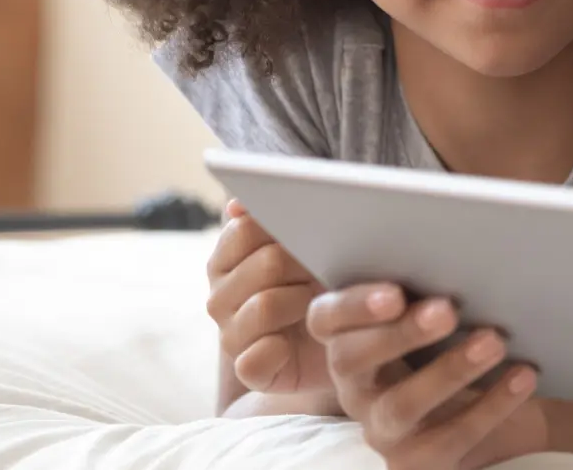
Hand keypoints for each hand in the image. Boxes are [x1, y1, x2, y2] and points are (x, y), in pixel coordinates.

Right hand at [207, 199, 330, 394]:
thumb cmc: (329, 284)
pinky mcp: (250, 370)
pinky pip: (255, 359)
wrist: (351, 342)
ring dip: (305, 302)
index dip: (288, 228)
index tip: (320, 231)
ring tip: (327, 302)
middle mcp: (221, 296)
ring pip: (265, 306)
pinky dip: (285, 350)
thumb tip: (239, 202)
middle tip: (336, 269)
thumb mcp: (316, 246)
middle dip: (310, 264)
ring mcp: (231, 334)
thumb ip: (285, 219)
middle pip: (266, 264)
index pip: (244, 229)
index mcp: (229, 258)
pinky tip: (307, 341)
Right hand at [306, 285, 543, 469]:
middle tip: (447, 310)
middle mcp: (355, 386)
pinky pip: (449, 439)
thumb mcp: (439, 316)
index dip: (354, 306)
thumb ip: (433, 289)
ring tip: (494, 341)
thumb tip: (465, 250)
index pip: (328, 319)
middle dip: (401, 334)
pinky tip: (522, 377)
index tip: (395, 293)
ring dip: (449, 371)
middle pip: (352, 359)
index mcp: (350, 339)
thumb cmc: (457, 343)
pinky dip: (490, 406)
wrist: (501, 404)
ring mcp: (382, 428)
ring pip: (401, 405)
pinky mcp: (417, 461)